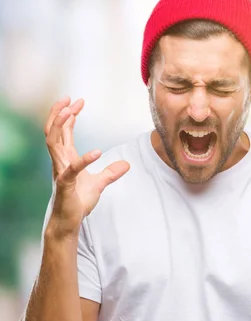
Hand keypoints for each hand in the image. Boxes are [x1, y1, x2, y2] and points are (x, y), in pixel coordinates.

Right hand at [45, 97, 129, 236]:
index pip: (63, 132)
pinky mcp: (65, 185)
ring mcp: (60, 172)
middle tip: (69, 98)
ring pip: (53, 143)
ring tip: (69, 111)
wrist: (70, 222)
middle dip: (59, 113)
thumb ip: (110, 172)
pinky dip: (84, 160)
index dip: (68, 115)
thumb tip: (126, 164)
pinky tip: (97, 152)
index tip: (78, 102)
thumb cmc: (78, 202)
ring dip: (60, 125)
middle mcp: (59, 162)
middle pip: (53, 131)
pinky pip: (72, 169)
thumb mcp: (99, 184)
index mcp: (66, 158)